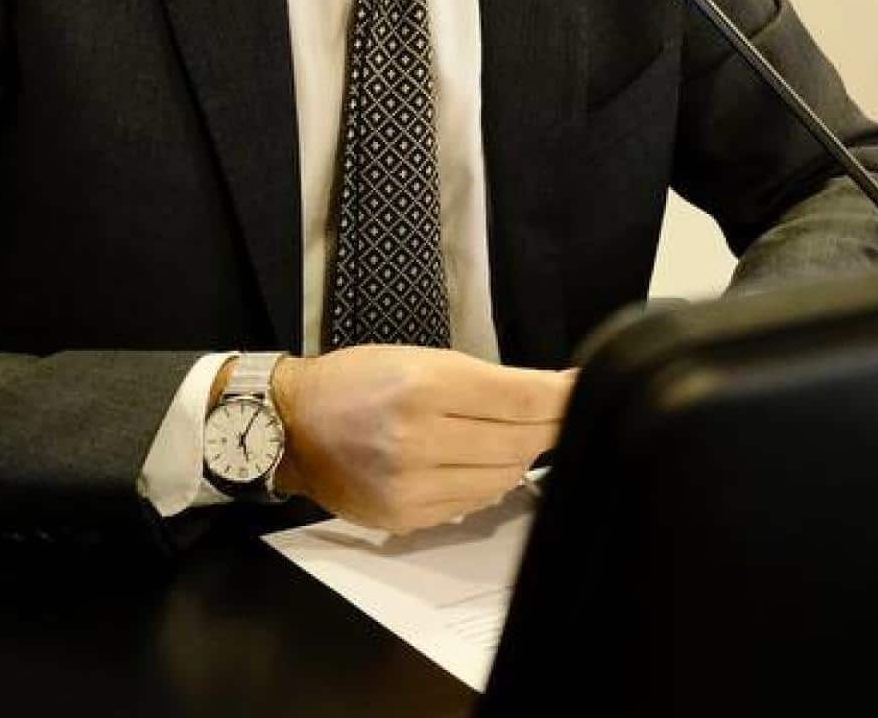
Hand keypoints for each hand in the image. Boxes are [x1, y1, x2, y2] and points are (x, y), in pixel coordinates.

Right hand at [266, 346, 571, 533]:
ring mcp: (409, 485)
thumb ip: (491, 382)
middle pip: (520, 443)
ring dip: (514, 459)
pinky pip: (471, 504)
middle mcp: (418, 439)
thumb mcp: (423, 360)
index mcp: (426, 387)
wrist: (293, 426)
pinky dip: (483, 485)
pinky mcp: (403, 517)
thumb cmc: (360, 381)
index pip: (523, 399)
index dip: (563, 398)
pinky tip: (468, 464)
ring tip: (499, 439)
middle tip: (544, 415)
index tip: (584, 390)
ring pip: (502, 479)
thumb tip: (557, 395)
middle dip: (542, 428)